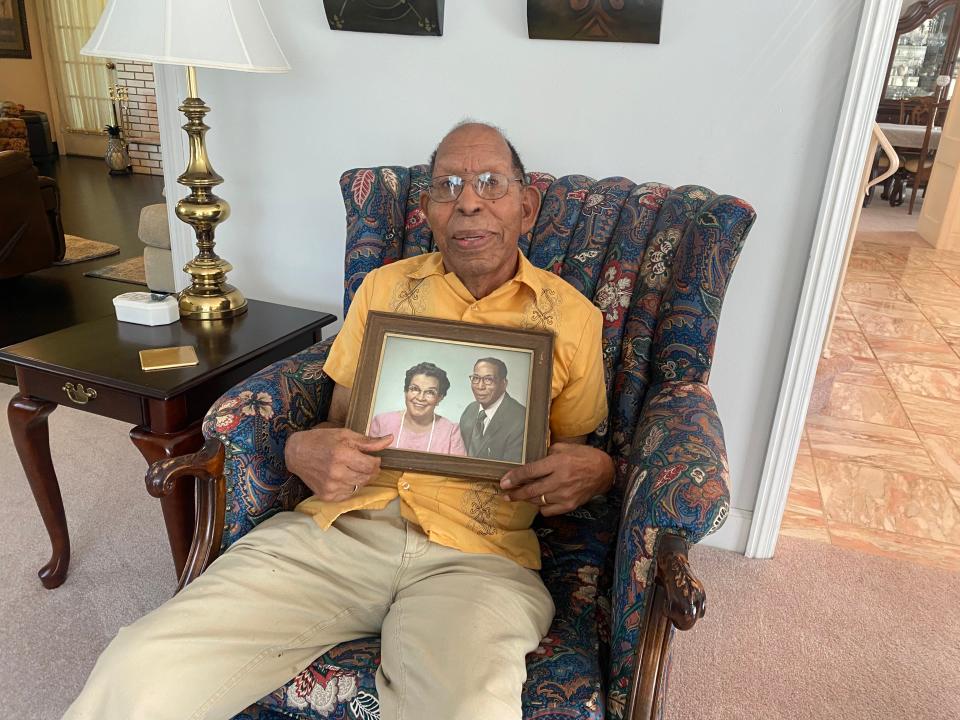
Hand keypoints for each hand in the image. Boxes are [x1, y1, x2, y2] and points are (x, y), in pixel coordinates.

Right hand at [285, 427, 392, 501]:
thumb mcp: (345, 435)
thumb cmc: (321, 440)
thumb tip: (390, 439)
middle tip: (362, 463)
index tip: (372, 457)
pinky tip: (342, 477)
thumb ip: (368, 441)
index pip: (371, 465)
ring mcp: (331, 486)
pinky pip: (348, 494)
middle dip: (370, 470)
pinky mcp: (327, 496)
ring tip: (350, 468)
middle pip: (367, 477)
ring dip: (360, 478)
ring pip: (359, 487)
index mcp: (341, 455)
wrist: (296, 453)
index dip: (376, 462)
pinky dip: (350, 486)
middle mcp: (336, 473)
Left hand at [499, 442, 613, 515]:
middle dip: (515, 494)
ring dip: (526, 500)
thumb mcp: (565, 448)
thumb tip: (530, 460)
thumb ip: (546, 453)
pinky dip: (540, 507)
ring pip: (537, 501)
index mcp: (558, 463)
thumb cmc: (583, 456)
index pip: (530, 471)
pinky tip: (538, 501)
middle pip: (530, 490)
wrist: (604, 472)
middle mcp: (560, 480)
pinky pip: (548, 510)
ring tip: (518, 497)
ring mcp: (565, 495)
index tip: (503, 482)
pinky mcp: (570, 505)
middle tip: (505, 494)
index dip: (514, 478)